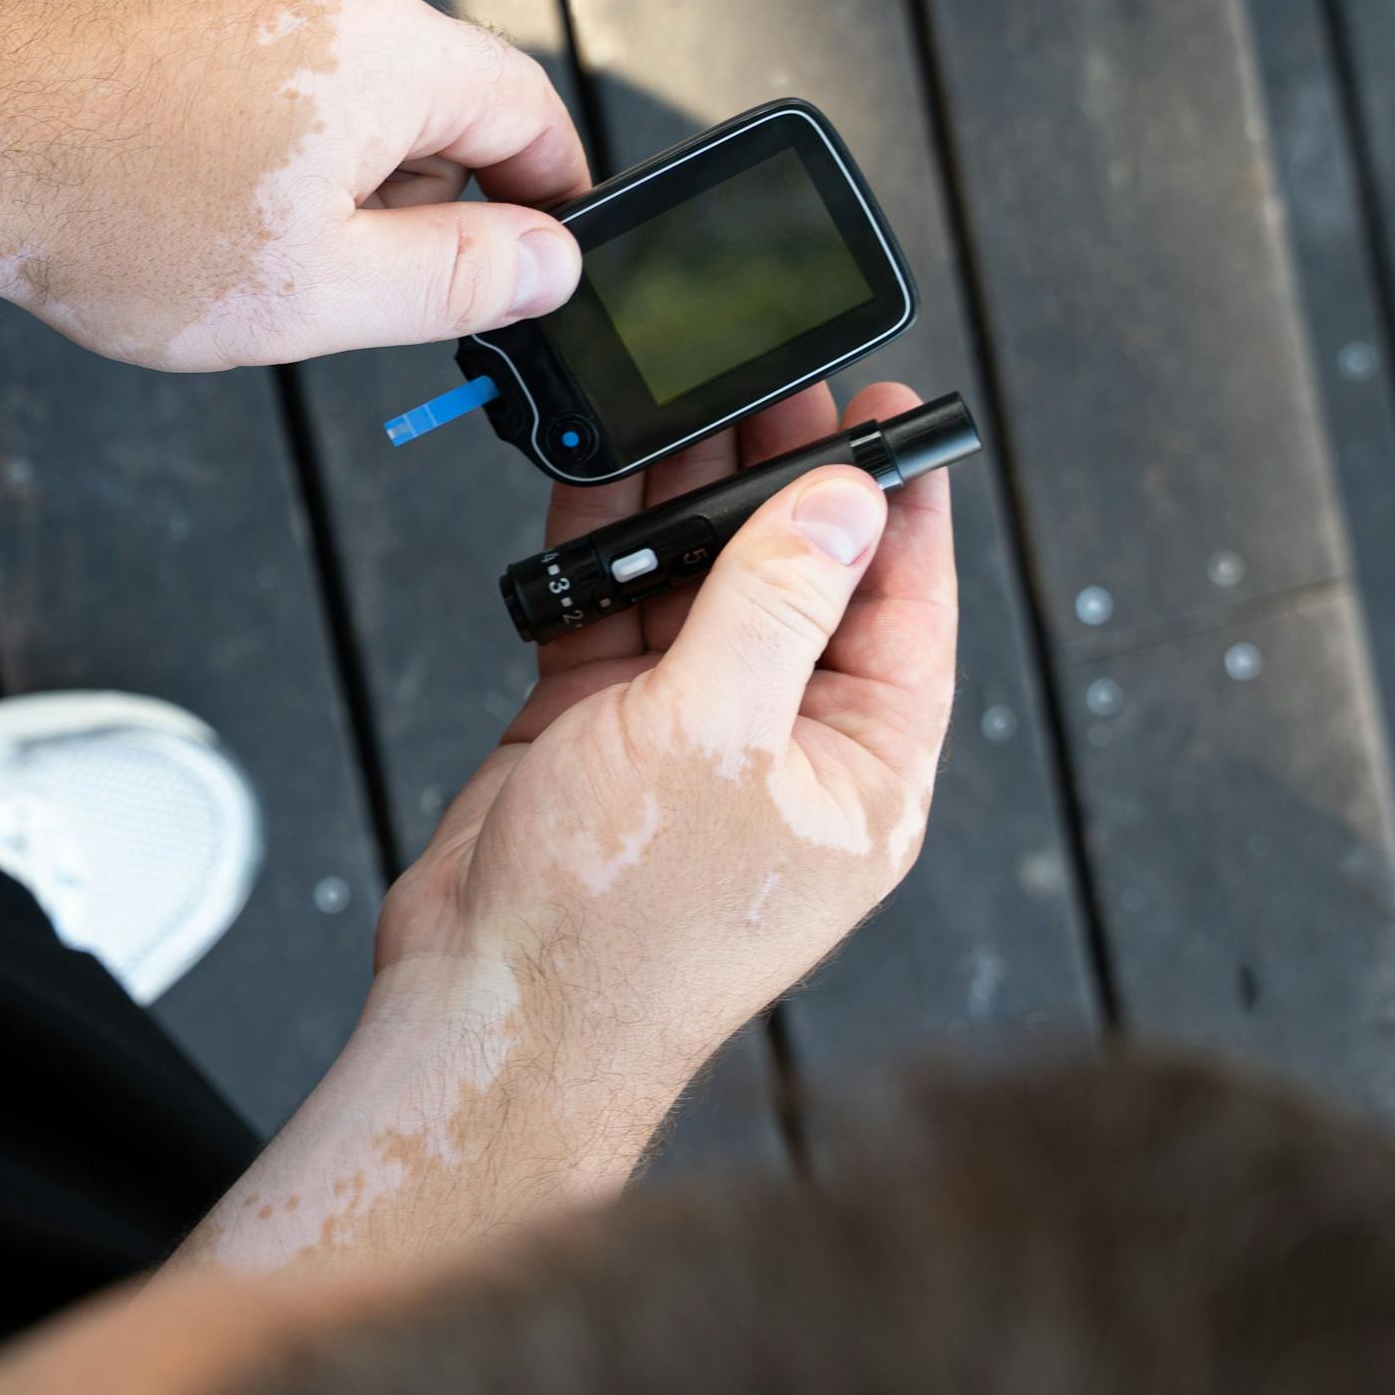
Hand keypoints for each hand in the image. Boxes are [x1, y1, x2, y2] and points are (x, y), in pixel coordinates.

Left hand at [0, 0, 586, 368]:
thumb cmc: (113, 211)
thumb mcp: (319, 289)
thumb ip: (457, 278)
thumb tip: (545, 263)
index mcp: (388, 45)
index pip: (526, 109)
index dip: (549, 197)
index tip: (540, 262)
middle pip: (433, 96)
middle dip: (421, 198)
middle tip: (361, 291)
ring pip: (340, 90)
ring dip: (329, 176)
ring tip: (246, 250)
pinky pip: (260, 70)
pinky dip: (256, 141)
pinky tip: (187, 201)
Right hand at [182, 378, 957, 1272]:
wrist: (487, 1011)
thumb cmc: (622, 931)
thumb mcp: (719, 739)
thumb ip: (778, 603)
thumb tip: (846, 503)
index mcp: (861, 774)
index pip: (906, 611)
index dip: (901, 506)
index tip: (888, 411)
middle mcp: (784, 750)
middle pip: (799, 582)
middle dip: (780, 482)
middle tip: (766, 384)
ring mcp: (688, 740)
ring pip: (697, 585)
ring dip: (681, 501)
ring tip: (675, 405)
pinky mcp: (597, 731)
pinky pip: (611, 611)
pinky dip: (598, 549)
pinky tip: (593, 478)